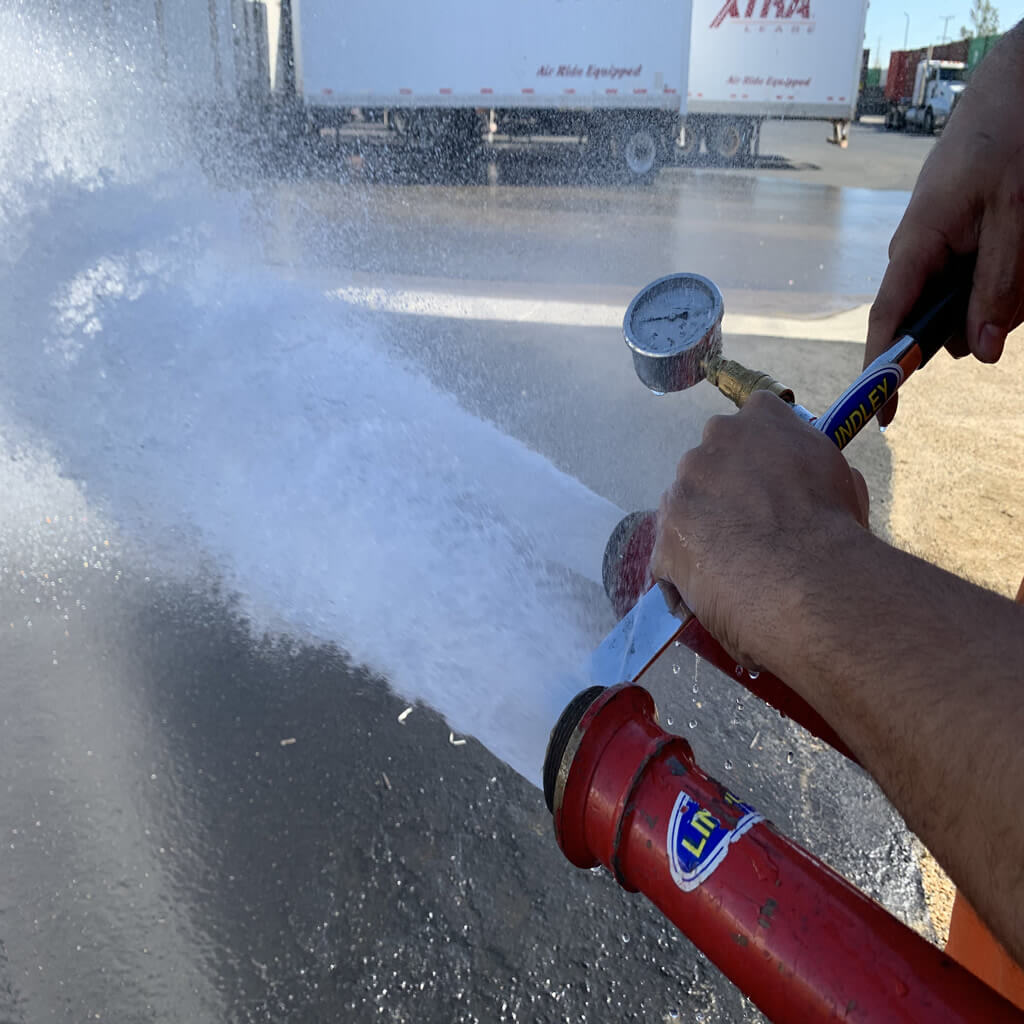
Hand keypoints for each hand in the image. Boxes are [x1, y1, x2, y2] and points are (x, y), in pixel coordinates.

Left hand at [650, 392, 868, 671]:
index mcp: (760, 420)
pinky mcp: (664, 538)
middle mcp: (711, 446)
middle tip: (751, 526)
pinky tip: (710, 593)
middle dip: (724, 490)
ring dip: (700, 529)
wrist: (805, 579)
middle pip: (709, 463)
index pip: (753, 418)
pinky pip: (670, 557)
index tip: (770, 478)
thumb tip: (806, 475)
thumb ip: (810, 463)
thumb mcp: (843, 478)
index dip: (760, 453)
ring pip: (684, 508)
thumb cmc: (835, 527)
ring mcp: (681, 491)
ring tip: (732, 565)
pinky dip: (685, 573)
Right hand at [865, 27, 1023, 424]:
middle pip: (931, 318)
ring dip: (996, 295)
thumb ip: (999, 286)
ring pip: (958, 298)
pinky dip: (1000, 274)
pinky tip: (1020, 244)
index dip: (882, 371)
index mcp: (916, 246)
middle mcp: (915, 251)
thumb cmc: (1010, 138)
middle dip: (973, 324)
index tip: (883, 414)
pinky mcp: (954, 235)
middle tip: (1017, 301)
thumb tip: (982, 353)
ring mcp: (934, 243)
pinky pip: (970, 273)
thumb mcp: (1017, 217)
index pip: (886, 323)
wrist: (1013, 82)